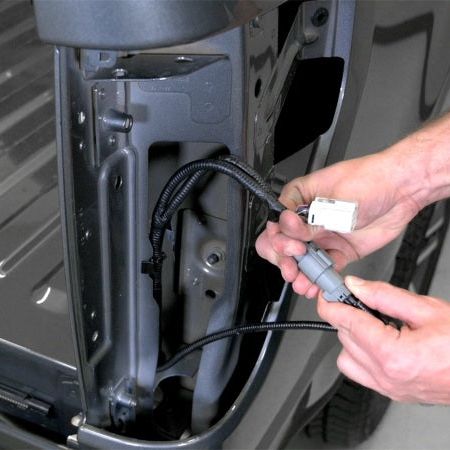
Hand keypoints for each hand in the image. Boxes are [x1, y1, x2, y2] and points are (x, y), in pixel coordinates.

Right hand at [256, 150, 421, 296]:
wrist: (403, 190)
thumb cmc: (370, 180)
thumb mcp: (335, 201)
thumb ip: (310, 220)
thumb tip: (286, 228)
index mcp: (300, 198)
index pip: (277, 222)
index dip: (280, 238)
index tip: (293, 247)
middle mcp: (309, 218)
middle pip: (284, 243)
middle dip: (285, 259)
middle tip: (293, 268)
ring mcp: (323, 235)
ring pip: (303, 259)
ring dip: (300, 273)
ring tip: (303, 283)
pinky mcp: (339, 250)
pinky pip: (325, 267)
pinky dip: (320, 278)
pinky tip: (317, 284)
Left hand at [318, 276, 449, 403]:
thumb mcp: (427, 309)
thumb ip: (385, 295)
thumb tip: (357, 285)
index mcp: (393, 355)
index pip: (346, 323)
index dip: (332, 303)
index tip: (327, 293)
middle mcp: (388, 377)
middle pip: (344, 338)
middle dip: (345, 315)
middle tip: (354, 298)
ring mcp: (391, 389)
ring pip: (347, 358)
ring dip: (351, 337)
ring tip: (372, 320)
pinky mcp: (396, 393)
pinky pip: (362, 373)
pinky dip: (361, 355)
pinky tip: (378, 340)